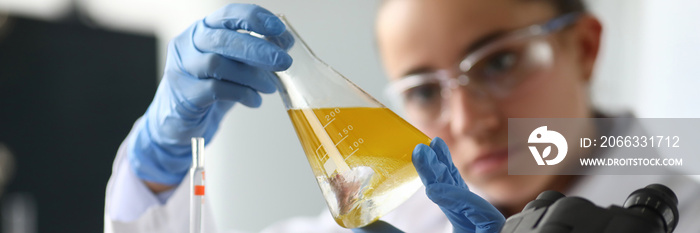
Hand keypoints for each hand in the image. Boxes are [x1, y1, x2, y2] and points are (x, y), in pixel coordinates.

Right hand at [128, 4, 292, 185]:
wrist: (180, 122)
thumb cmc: (208, 88)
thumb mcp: (232, 65)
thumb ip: (253, 53)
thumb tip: (285, 42)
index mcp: (202, 30)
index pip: (228, 14)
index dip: (255, 18)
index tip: (279, 29)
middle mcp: (188, 44)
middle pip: (223, 39)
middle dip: (258, 49)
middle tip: (284, 62)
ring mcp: (182, 69)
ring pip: (218, 64)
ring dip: (252, 76)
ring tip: (270, 87)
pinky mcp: (184, 94)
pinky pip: (215, 90)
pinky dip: (242, 94)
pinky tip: (254, 100)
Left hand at [352, 138, 504, 232]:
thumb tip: (352, 220)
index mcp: (462, 227)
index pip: (450, 192)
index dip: (440, 168)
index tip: (426, 145)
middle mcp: (475, 227)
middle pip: (458, 190)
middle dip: (441, 166)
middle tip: (423, 145)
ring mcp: (486, 231)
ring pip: (466, 198)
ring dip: (443, 176)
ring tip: (423, 156)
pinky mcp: (491, 232)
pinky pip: (480, 215)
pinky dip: (458, 199)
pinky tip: (437, 189)